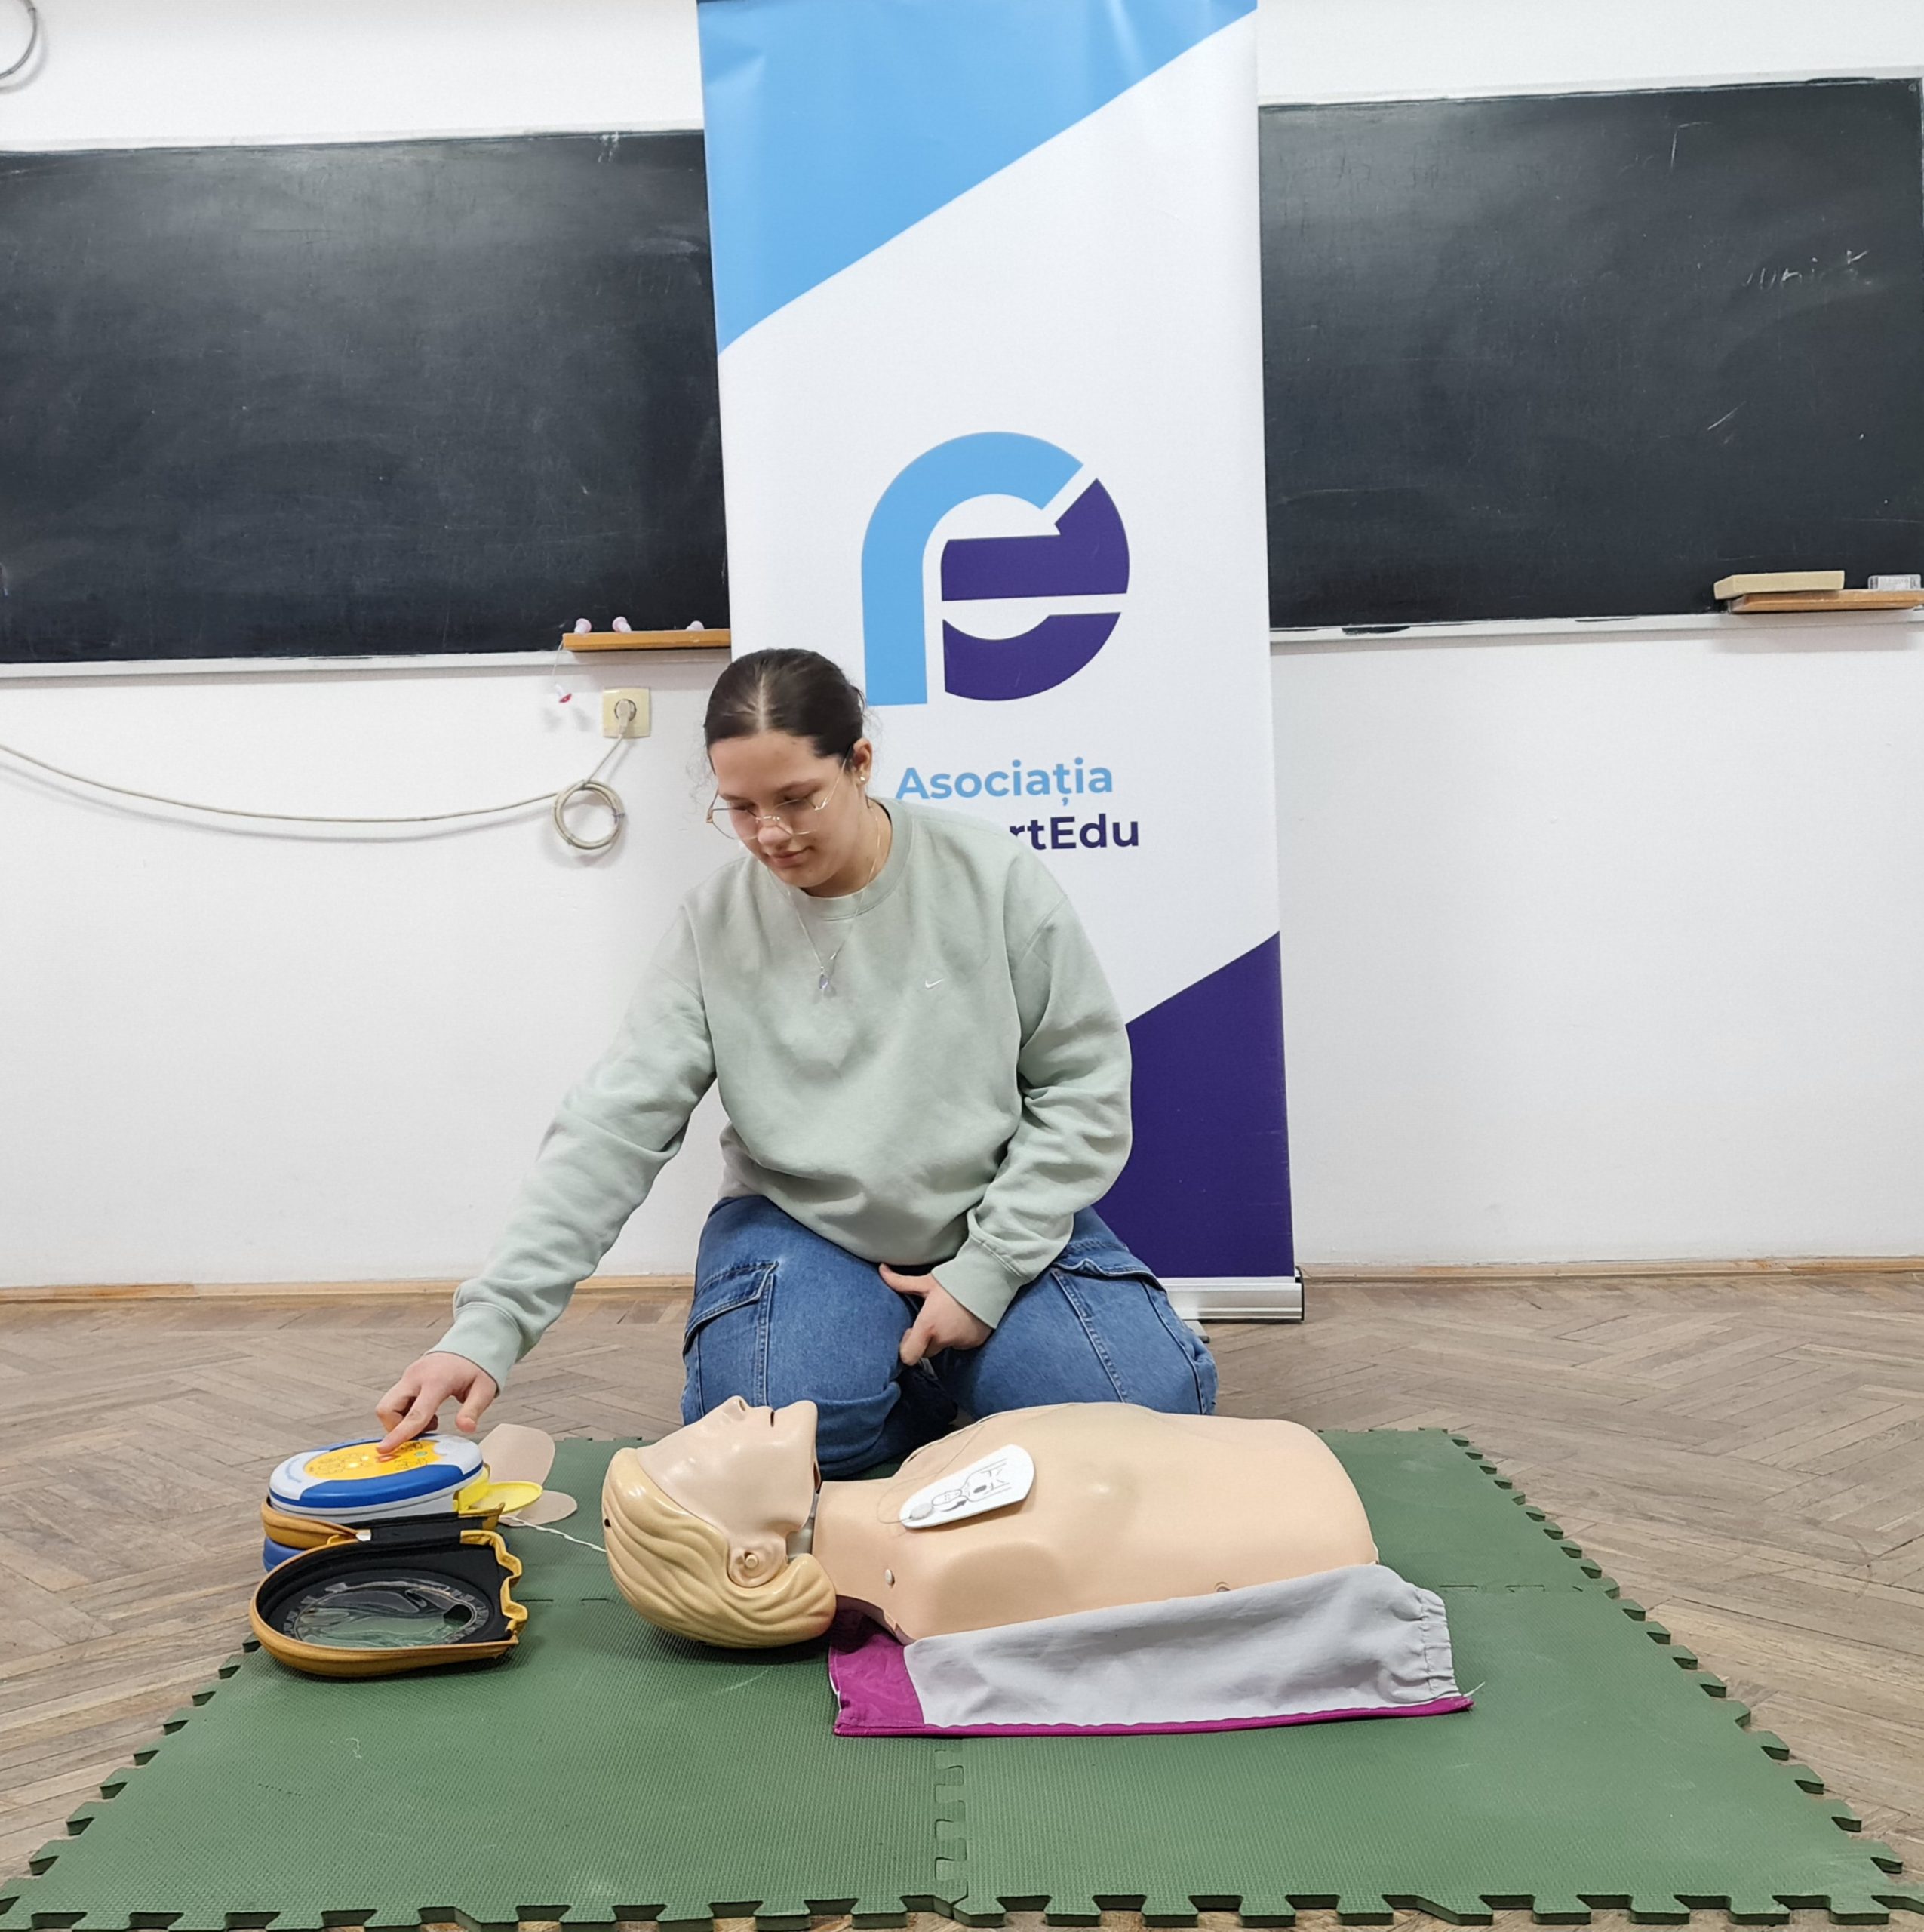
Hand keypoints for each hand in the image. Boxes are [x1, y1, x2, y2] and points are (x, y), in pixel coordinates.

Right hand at [374, 1351, 498, 1454]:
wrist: (471, 1343)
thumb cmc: (477, 1366)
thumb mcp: (484, 1389)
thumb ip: (473, 1410)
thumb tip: (466, 1428)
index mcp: (436, 1381)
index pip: (415, 1413)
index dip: (400, 1434)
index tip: (385, 1449)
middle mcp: (416, 1376)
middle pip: (387, 1408)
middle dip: (396, 1428)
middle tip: (422, 1432)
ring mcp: (409, 1376)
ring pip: (388, 1406)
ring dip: (402, 1421)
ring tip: (430, 1420)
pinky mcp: (407, 1378)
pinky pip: (395, 1401)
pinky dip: (405, 1413)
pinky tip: (426, 1411)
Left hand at [881, 1266, 991, 1365]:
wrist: (989, 1277)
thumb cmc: (955, 1279)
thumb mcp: (926, 1282)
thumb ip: (901, 1282)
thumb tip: (881, 1269)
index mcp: (928, 1326)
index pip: (909, 1356)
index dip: (906, 1347)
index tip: (910, 1332)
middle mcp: (944, 1338)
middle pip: (927, 1352)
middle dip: (925, 1340)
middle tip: (930, 1320)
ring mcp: (962, 1342)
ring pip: (946, 1347)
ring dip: (944, 1337)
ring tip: (949, 1315)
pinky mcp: (976, 1341)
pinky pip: (962, 1343)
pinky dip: (960, 1335)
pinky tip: (963, 1317)